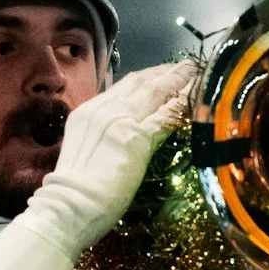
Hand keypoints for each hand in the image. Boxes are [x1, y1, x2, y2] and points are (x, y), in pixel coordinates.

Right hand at [29, 61, 192, 255]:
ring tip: (199, 74)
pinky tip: (197, 99)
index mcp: (89, 112)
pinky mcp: (138, 138)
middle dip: (168, 72)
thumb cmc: (74, 191)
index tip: (164, 72)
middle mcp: (105, 110)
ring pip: (157, 92)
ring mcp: (121, 121)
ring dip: (181, 81)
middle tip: (188, 65)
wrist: (69, 203)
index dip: (148, 76)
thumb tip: (119, 141)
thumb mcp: (83, 151)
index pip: (124, 86)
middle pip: (143, 82)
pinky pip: (166, 116)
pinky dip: (183, 105)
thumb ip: (101, 139)